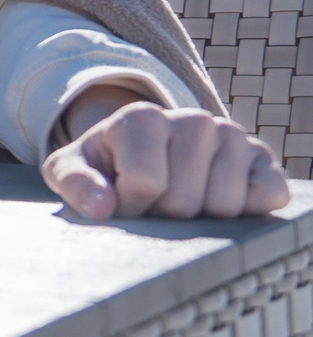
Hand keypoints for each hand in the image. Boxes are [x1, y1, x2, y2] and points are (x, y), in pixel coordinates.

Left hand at [44, 99, 288, 220]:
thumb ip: (75, 184)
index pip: (146, 183)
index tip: (120, 199)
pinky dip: (247, 212)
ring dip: (199, 219)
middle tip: (151, 203)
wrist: (141, 155)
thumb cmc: (104, 168)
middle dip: (162, 215)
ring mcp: (232, 137)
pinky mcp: (262, 159)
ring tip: (180, 200)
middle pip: (184, 201)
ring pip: (224, 206)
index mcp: (143, 118)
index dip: (130, 205)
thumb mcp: (69, 170)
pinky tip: (216, 204)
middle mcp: (193, 120)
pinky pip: (268, 196)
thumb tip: (102, 207)